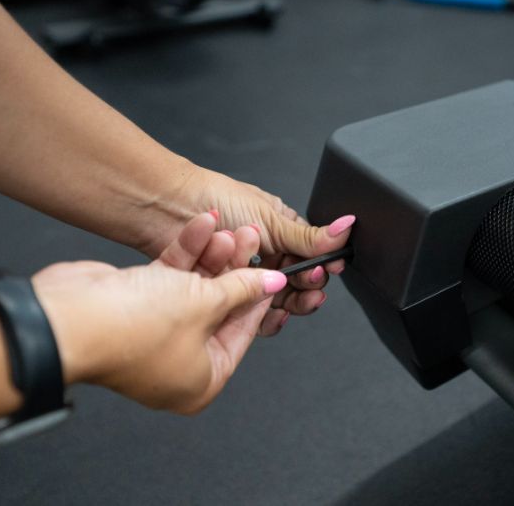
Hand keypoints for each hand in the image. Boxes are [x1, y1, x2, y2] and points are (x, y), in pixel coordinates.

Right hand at [33, 213, 287, 413]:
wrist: (70, 317)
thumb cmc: (132, 330)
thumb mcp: (205, 304)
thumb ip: (241, 290)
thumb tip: (269, 284)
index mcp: (200, 382)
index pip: (242, 333)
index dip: (258, 296)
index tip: (271, 269)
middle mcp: (178, 361)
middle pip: (219, 306)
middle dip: (234, 267)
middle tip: (249, 237)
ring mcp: (156, 332)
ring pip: (195, 287)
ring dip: (211, 255)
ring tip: (227, 226)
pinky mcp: (136, 303)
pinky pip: (170, 277)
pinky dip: (186, 252)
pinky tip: (202, 225)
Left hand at [142, 167, 355, 321]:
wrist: (166, 206)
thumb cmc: (214, 199)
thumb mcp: (270, 220)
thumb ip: (310, 235)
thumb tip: (347, 227)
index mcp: (280, 232)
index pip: (309, 258)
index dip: (318, 269)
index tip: (322, 274)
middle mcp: (263, 254)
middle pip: (293, 284)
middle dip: (304, 290)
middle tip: (309, 292)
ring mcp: (241, 274)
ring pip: (271, 300)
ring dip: (282, 302)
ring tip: (283, 302)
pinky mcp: (221, 292)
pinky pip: (245, 312)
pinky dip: (258, 314)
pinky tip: (264, 313)